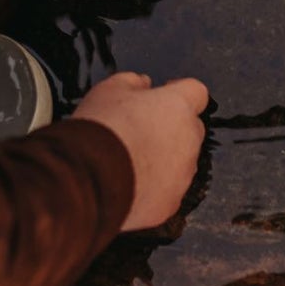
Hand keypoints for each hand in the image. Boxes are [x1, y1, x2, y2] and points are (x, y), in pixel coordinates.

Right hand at [71, 72, 208, 230]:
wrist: (89, 180)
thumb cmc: (100, 132)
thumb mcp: (109, 89)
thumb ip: (132, 82)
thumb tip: (141, 83)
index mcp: (178, 107)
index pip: (195, 91)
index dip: (178, 91)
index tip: (164, 93)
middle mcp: (188, 140)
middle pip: (190, 128)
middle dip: (171, 127)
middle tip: (141, 128)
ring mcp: (182, 175)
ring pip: (180, 162)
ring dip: (163, 158)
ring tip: (129, 159)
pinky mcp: (170, 203)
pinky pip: (167, 190)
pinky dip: (153, 187)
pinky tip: (128, 184)